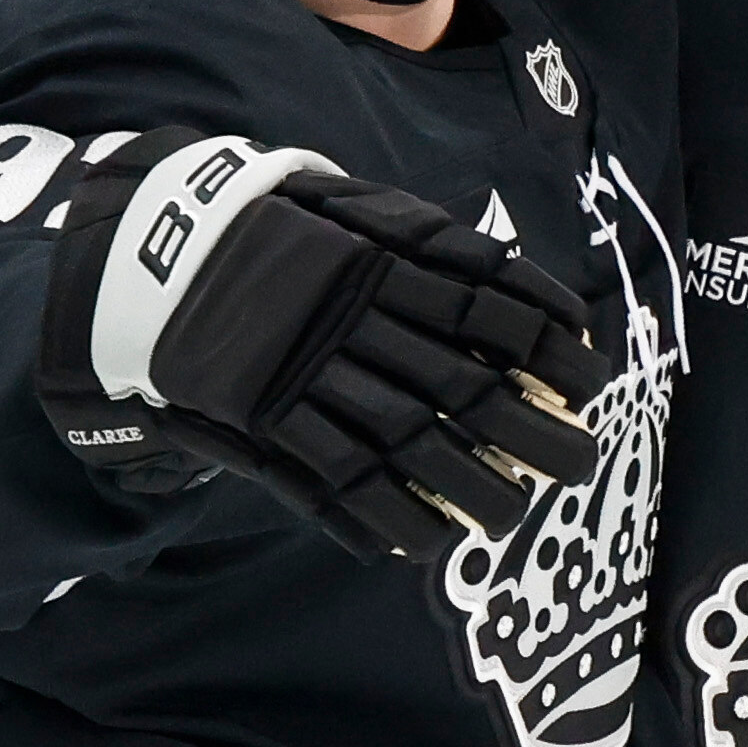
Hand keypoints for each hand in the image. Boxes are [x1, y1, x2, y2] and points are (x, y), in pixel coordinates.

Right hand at [37, 140, 605, 565]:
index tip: (587, 376)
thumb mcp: (357, 210)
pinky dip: (393, 516)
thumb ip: (433, 249)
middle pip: (468, 389)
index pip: (494, 307)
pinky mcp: (269, 422)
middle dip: (534, 433)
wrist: (160, 256)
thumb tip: (526, 303)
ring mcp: (312, 375)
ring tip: (514, 511)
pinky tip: (432, 536)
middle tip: (578, 460)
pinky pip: (341, 481)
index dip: (551, 346)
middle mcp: (358, 322)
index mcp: (387, 261)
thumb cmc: (277, 232)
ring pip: (415, 446)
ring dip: (476, 487)